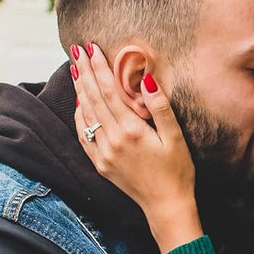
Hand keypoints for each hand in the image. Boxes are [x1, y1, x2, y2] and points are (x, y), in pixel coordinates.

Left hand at [72, 43, 201, 252]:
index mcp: (131, 130)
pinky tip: (79, 103)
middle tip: (76, 50)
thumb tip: (147, 79)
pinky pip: (83, 135)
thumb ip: (160, 107)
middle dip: (84, 72)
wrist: (166, 205)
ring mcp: (103, 153)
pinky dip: (80, 116)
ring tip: (75, 69)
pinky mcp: (100, 164)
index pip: (108, 90)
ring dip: (79, 90)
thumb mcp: (175, 137)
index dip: (99, 67)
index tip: (92, 48)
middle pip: (92, 98)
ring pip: (85, 114)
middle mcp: (112, 140)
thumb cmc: (177, 171)